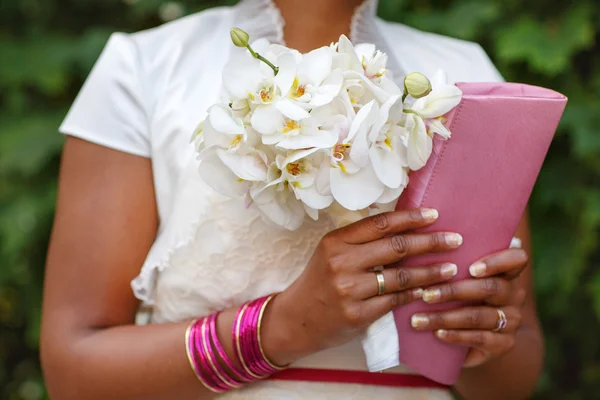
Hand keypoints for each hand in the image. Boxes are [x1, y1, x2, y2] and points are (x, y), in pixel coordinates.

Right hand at [270, 209, 463, 362]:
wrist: (297, 318)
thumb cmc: (319, 281)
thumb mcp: (331, 253)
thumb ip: (361, 241)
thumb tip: (404, 227)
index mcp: (336, 241)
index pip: (380, 224)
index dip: (410, 218)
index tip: (435, 215)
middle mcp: (342, 262)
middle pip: (396, 247)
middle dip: (431, 242)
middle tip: (455, 239)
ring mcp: (349, 290)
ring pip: (401, 276)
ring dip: (431, 272)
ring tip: (451, 268)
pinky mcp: (357, 314)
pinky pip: (395, 300)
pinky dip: (415, 294)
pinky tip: (430, 290)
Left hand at [409, 248, 528, 366]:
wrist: (482, 337)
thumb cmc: (464, 295)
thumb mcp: (463, 277)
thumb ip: (455, 263)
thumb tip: (422, 245)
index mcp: (508, 272)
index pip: (516, 259)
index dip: (497, 262)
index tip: (471, 268)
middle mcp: (514, 295)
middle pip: (489, 289)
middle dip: (454, 291)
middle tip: (425, 294)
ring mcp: (511, 320)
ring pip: (478, 316)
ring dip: (445, 317)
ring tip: (419, 319)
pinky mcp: (504, 344)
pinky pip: (479, 338)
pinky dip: (455, 335)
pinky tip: (437, 333)